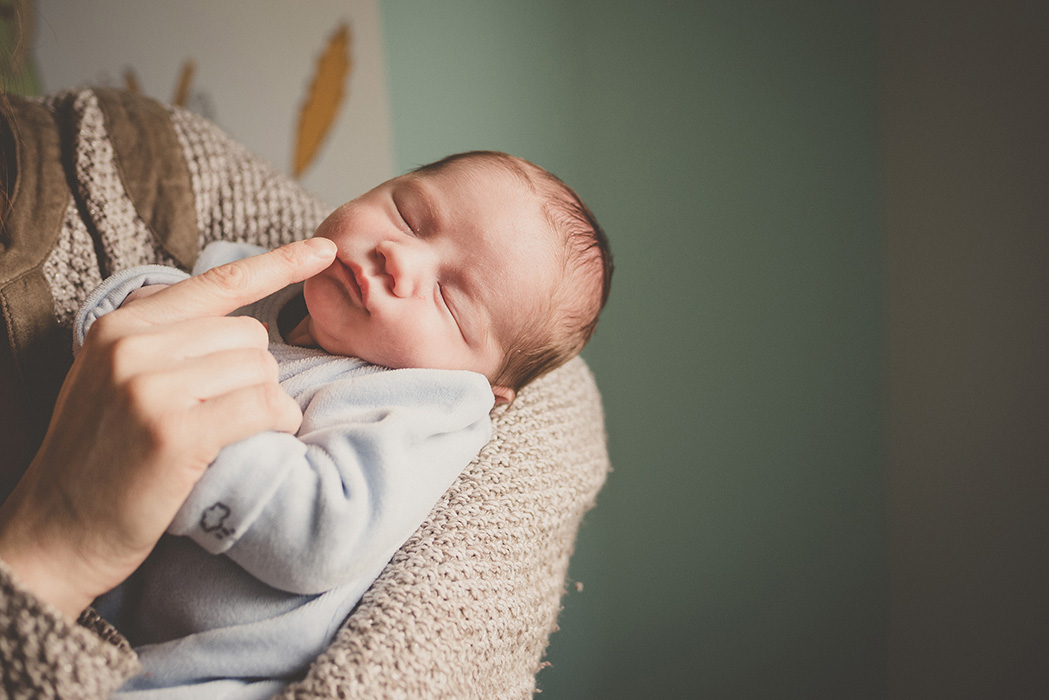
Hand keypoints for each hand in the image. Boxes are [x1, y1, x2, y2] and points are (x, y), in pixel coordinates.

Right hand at [0, 238, 335, 617]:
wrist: (56, 534)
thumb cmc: (100, 459)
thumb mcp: (112, 379)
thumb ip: (164, 340)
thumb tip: (241, 317)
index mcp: (122, 325)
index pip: (217, 282)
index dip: (279, 264)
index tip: (325, 248)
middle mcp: (132, 345)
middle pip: (249, 334)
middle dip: (254, 374)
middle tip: (221, 414)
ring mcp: (150, 387)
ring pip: (259, 369)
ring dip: (266, 403)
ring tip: (229, 433)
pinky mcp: (174, 432)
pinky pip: (262, 405)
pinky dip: (276, 422)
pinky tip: (260, 439)